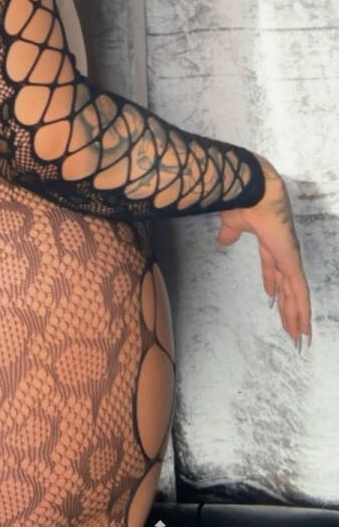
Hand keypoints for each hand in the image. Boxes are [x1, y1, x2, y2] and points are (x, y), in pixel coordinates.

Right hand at [216, 153, 311, 350]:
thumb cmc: (242, 201)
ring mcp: (289, 257)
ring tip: (298, 337)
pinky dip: (301, 311)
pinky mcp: (292, 262)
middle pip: (287, 286)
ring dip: (296, 316)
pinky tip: (302, 326)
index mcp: (269, 241)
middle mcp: (282, 251)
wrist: (252, 189)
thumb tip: (223, 239)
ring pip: (296, 294)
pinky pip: (299, 292)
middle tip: (291, 327)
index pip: (274, 268)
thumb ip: (230, 233)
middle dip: (288, 307)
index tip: (272, 296)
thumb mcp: (232, 222)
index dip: (273, 283)